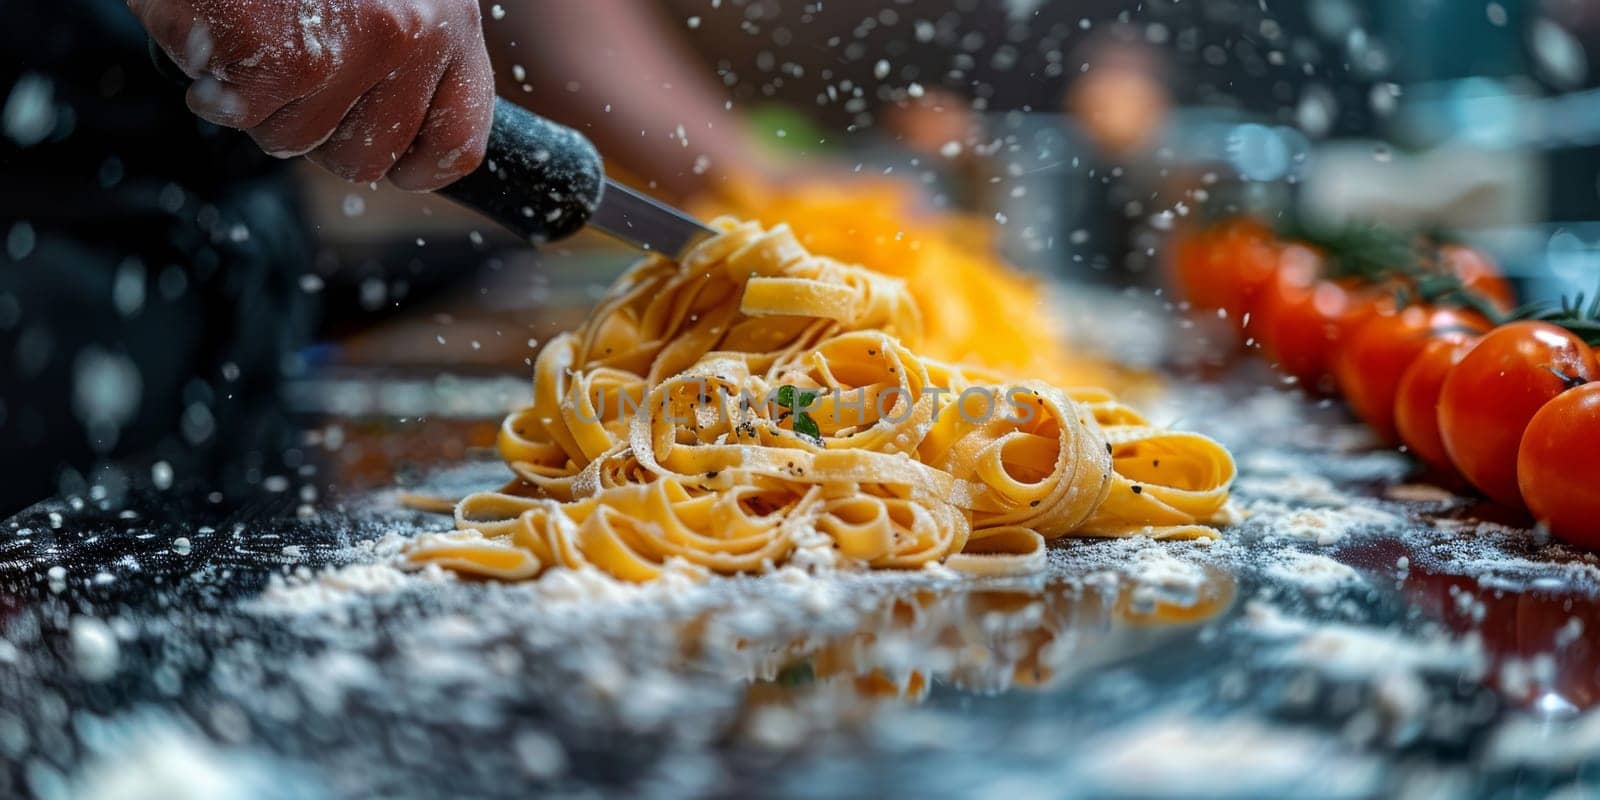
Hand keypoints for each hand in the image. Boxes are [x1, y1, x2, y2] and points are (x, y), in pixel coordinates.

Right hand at [130, 0, 493, 190]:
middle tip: (289, 65)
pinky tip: (218, 27)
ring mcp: (355, 48)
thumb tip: (402, 138)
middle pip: (368, 158)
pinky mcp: (289, 59)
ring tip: (253, 26)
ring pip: (296, 142)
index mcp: (451, 18)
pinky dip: (212, 81)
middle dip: (317, 130)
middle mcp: (416, 34)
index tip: (390, 160)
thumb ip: (406, 51)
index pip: (459, 139)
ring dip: (259, 100)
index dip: (417, 165)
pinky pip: (243, 115)